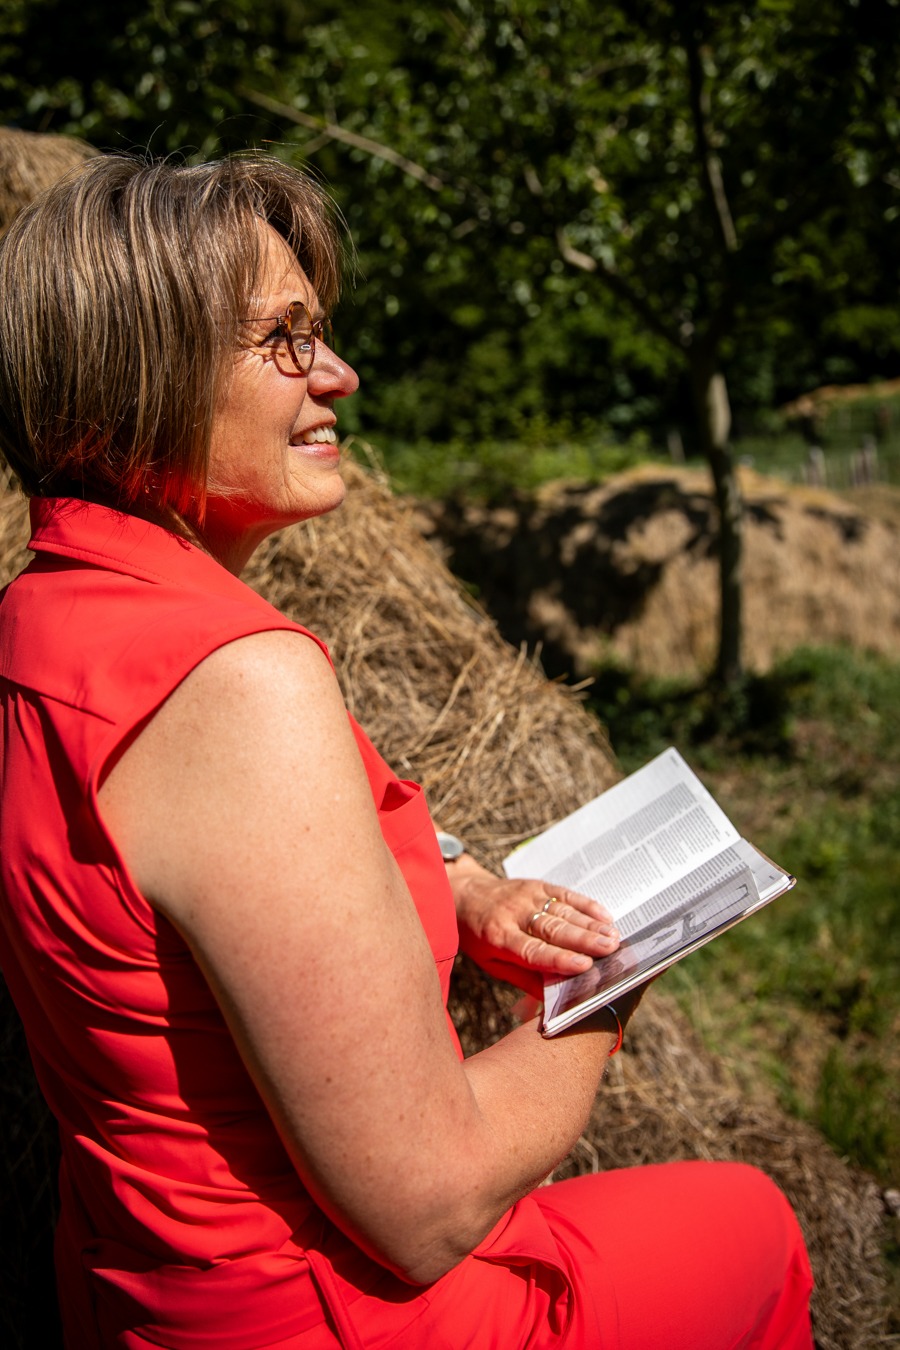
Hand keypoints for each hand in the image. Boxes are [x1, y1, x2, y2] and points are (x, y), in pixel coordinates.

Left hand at [447, 855, 619, 997]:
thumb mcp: (492, 963)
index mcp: (499, 937)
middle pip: (553, 929)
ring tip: (614, 937)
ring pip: (563, 911)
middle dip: (584, 940)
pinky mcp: (537, 884)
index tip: (584, 966)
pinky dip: (586, 904)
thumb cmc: (478, 937)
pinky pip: (564, 894)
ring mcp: (527, 895)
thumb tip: (556, 999)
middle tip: (610, 950)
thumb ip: (524, 978)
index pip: (533, 950)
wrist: (463, 894)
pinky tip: (605, 915)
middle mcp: (514, 913)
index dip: (559, 959)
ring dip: (591, 924)